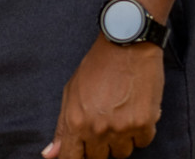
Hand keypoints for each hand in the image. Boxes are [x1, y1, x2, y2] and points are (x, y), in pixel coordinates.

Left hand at [43, 38, 162, 158]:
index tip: (82, 152)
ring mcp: (122, 128)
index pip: (72, 158)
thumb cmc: (95, 68)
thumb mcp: (70, 93)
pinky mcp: (144, 124)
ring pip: (122, 153)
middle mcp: (98, 129)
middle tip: (103, 123)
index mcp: (75, 122)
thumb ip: (62, 128)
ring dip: (121, 139)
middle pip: (99, 158)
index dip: (76, 157)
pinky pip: (142, 142)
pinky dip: (140, 131)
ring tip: (120, 114)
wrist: (126, 46)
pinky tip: (135, 112)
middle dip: (100, 146)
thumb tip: (50, 155)